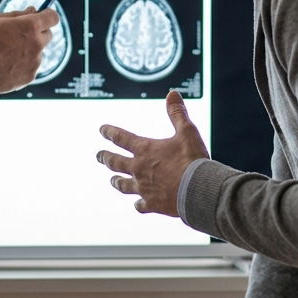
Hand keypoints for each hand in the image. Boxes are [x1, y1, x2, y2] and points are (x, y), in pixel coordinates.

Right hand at [0, 8, 58, 94]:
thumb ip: (18, 14)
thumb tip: (32, 10)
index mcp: (30, 26)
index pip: (52, 17)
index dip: (48, 15)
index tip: (42, 16)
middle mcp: (37, 44)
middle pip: (47, 35)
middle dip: (38, 33)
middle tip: (21, 35)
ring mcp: (35, 61)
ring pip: (37, 53)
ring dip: (28, 51)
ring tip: (5, 54)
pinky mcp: (30, 76)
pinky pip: (30, 67)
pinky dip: (22, 65)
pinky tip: (5, 65)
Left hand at [97, 90, 209, 215]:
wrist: (198, 190)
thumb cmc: (192, 160)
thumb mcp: (187, 131)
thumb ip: (177, 113)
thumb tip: (172, 93)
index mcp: (145, 150)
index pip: (121, 138)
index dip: (110, 132)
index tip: (102, 130)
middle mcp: (139, 169)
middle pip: (116, 162)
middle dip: (106, 158)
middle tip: (99, 156)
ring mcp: (144, 188)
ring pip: (123, 185)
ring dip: (117, 181)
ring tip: (112, 180)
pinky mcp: (152, 204)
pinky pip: (140, 205)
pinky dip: (138, 204)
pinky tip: (137, 204)